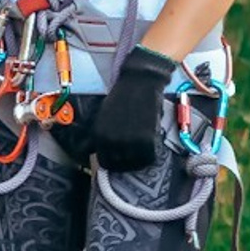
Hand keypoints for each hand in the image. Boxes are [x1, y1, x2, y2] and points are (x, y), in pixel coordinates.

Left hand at [93, 45, 175, 171]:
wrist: (138, 83)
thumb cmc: (122, 97)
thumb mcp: (105, 117)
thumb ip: (106, 134)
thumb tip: (109, 149)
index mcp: (99, 134)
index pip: (104, 162)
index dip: (114, 163)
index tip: (121, 160)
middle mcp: (111, 140)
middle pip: (119, 166)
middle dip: (127, 164)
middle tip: (134, 157)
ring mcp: (128, 141)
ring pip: (134, 165)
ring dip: (139, 161)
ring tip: (143, 153)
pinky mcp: (145, 139)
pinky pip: (149, 158)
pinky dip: (151, 157)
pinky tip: (151, 149)